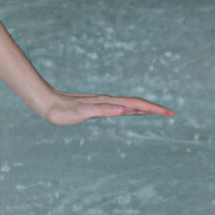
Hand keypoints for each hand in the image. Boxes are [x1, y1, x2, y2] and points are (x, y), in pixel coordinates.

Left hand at [34, 90, 171, 124]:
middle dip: (154, 109)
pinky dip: (130, 110)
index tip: (170, 113)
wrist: (43, 102)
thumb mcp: (81, 113)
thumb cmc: (60, 110)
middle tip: (171, 114)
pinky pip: (118, 108)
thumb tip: (125, 109)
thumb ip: (103, 110)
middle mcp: (107, 101)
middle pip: (136, 104)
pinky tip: (129, 112)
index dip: (154, 109)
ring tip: (156, 112)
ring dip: (144, 109)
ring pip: (128, 105)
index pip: (137, 105)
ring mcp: (101, 103)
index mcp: (107, 103)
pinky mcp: (94, 106)